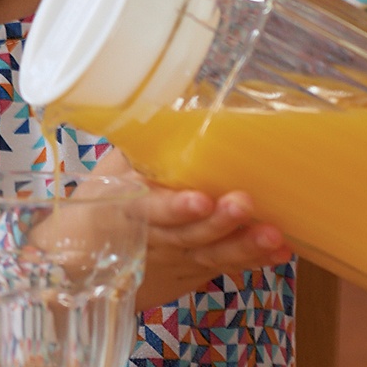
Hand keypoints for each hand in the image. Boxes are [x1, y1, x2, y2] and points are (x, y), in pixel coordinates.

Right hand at [99, 149, 291, 310]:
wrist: (87, 254)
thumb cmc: (106, 197)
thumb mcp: (113, 168)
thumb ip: (140, 144)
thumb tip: (172, 98)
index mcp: (129, 204)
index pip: (150, 209)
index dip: (174, 207)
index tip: (201, 199)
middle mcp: (154, 236)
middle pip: (187, 234)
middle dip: (218, 224)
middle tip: (244, 204)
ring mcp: (176, 256)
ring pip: (210, 254)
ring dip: (243, 246)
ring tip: (272, 234)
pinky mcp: (195, 268)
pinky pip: (225, 265)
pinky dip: (253, 260)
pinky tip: (279, 251)